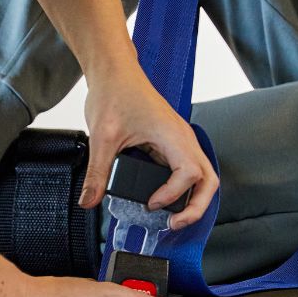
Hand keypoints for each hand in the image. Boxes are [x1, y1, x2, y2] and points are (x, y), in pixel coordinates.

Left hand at [80, 64, 218, 229]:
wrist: (114, 72)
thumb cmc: (115, 93)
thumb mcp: (102, 137)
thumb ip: (97, 173)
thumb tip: (89, 200)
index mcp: (173, 135)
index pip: (189, 174)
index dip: (173, 194)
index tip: (151, 203)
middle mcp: (183, 138)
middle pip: (208, 180)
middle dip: (196, 207)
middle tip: (174, 224)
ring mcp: (179, 140)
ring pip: (202, 176)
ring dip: (193, 199)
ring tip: (173, 218)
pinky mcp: (171, 142)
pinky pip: (188, 170)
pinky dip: (183, 188)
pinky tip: (164, 199)